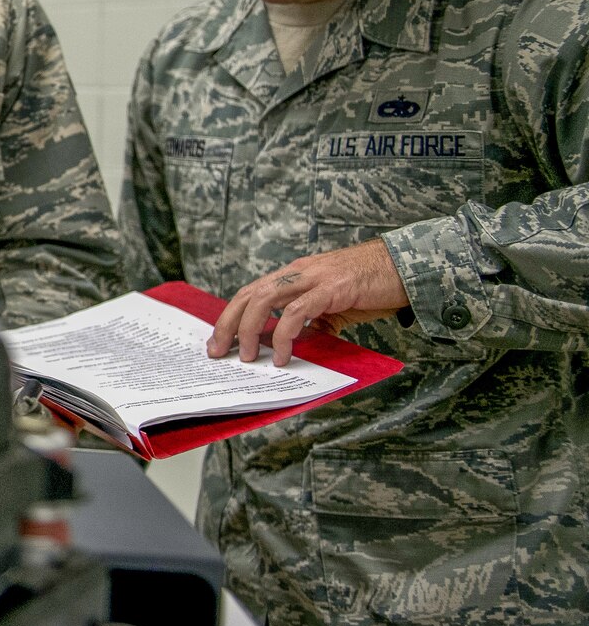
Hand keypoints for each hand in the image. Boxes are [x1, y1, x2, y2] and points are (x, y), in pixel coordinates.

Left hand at [209, 239, 408, 365]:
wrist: (406, 268)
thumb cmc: (372, 286)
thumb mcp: (335, 306)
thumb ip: (314, 320)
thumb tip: (298, 343)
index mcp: (295, 275)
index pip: (252, 293)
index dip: (231, 316)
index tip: (219, 341)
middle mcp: (298, 272)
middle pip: (249, 295)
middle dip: (228, 324)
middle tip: (218, 352)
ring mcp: (313, 277)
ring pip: (264, 300)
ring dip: (250, 330)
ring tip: (248, 357)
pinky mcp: (332, 288)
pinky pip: (298, 311)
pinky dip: (285, 333)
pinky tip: (283, 353)